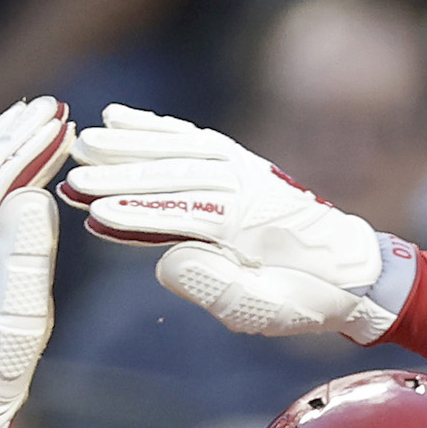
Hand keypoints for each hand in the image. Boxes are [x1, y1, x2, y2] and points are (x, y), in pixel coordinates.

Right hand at [63, 106, 407, 343]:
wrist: (354, 271)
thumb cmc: (306, 298)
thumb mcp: (262, 310)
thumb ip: (215, 284)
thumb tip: (166, 262)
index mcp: (251, 224)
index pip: (184, 212)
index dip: (137, 211)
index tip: (91, 210)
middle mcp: (248, 186)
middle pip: (175, 172)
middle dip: (121, 171)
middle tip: (72, 172)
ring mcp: (247, 169)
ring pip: (182, 147)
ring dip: (132, 141)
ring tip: (86, 137)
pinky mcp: (244, 164)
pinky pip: (196, 139)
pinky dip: (158, 126)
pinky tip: (123, 117)